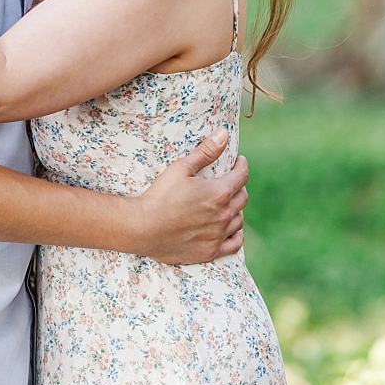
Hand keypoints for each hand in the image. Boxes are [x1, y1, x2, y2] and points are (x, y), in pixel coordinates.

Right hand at [132, 130, 248, 263]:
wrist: (142, 228)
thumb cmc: (160, 195)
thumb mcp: (182, 168)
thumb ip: (206, 151)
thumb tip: (224, 134)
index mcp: (220, 192)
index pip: (242, 175)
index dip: (242, 165)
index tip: (239, 162)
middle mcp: (224, 214)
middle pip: (243, 197)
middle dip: (239, 186)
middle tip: (231, 182)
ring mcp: (218, 235)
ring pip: (239, 219)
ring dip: (237, 209)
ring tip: (228, 204)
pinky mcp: (210, 251)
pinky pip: (235, 244)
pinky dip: (236, 235)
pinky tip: (231, 229)